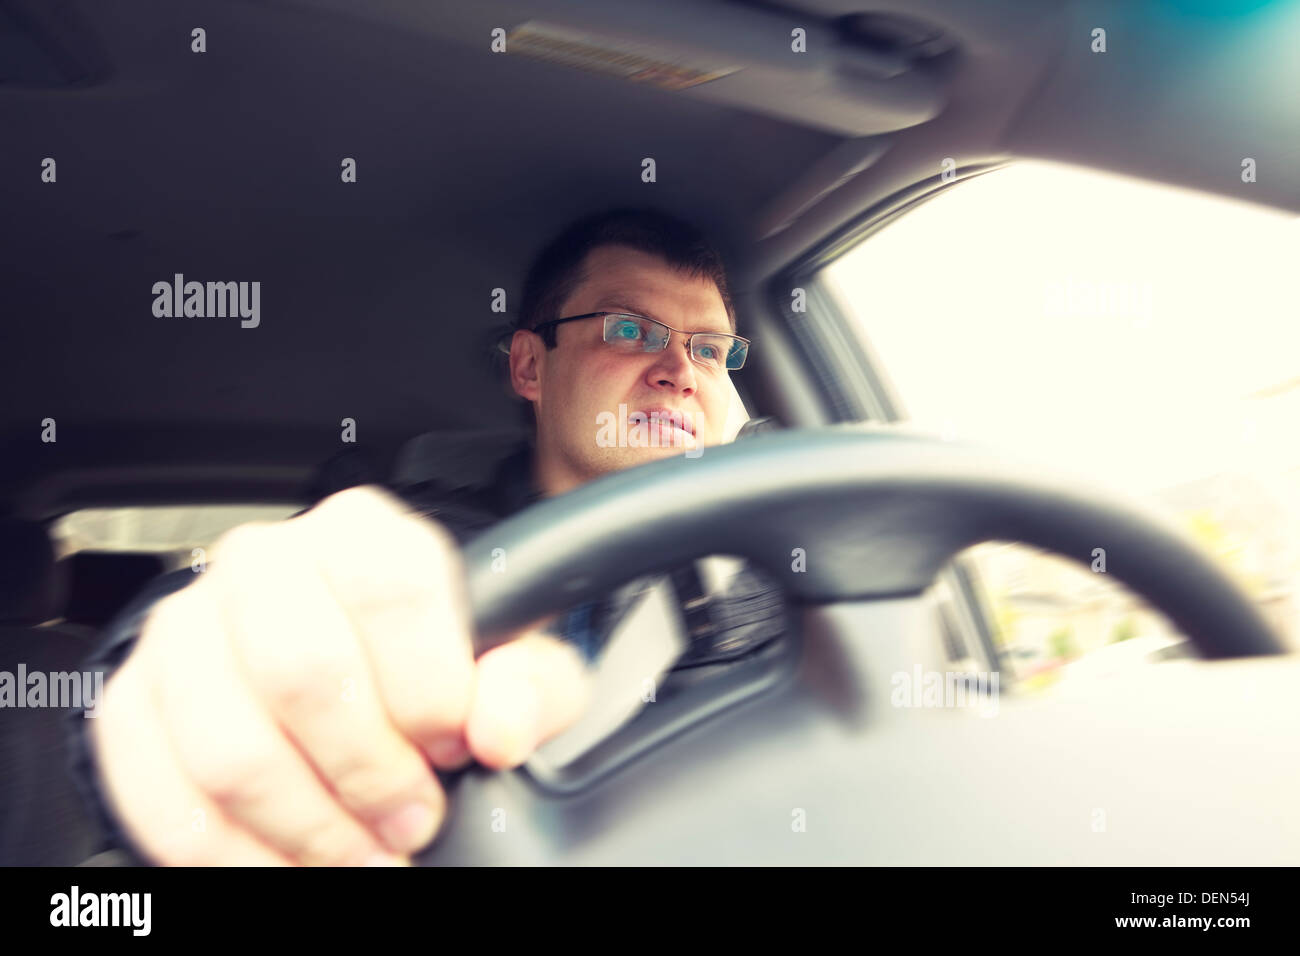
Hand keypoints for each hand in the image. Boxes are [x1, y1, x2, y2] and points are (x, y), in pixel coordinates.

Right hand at [91, 486, 589, 864]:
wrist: (345, 665)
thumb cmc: (426, 662)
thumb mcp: (509, 663)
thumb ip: (527, 686)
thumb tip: (499, 730)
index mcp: (360, 535)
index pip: (388, 588)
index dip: (428, 688)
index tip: (454, 748)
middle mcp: (264, 564)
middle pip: (300, 670)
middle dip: (367, 771)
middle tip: (411, 820)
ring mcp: (186, 629)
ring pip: (228, 747)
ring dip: (307, 827)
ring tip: (361, 855)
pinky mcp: (133, 697)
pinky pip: (159, 792)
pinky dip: (229, 854)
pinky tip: (289, 864)